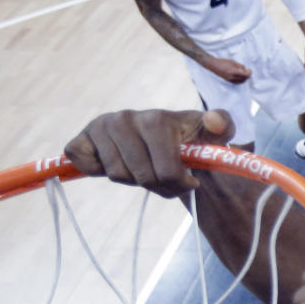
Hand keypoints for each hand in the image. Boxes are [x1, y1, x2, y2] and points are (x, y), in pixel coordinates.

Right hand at [64, 109, 234, 197]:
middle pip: (141, 177)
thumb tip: (213, 121)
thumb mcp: (212, 134)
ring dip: (133, 180)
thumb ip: (222, 125)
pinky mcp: (81, 137)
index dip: (179, 185)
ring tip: (144, 167)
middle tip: (165, 176)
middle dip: (157, 185)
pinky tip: (114, 162)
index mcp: (156, 119)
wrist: (163, 137)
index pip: (166, 172)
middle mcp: (124, 118)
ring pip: (116, 176)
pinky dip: (95, 170)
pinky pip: (82, 163)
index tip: (190, 180)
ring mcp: (100, 126)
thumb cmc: (190, 139)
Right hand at [205, 57, 251, 83]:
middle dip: (247, 75)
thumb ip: (239, 66)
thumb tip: (245, 69)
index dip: (249, 72)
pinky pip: (237, 83)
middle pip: (244, 79)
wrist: (214, 65)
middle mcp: (232, 77)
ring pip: (241, 82)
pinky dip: (240, 80)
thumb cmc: (223, 62)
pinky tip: (240, 77)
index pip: (245, 75)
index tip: (250, 70)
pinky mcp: (228, 81)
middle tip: (248, 71)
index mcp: (233, 71)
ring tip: (244, 73)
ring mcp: (230, 80)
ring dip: (244, 78)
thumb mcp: (232, 62)